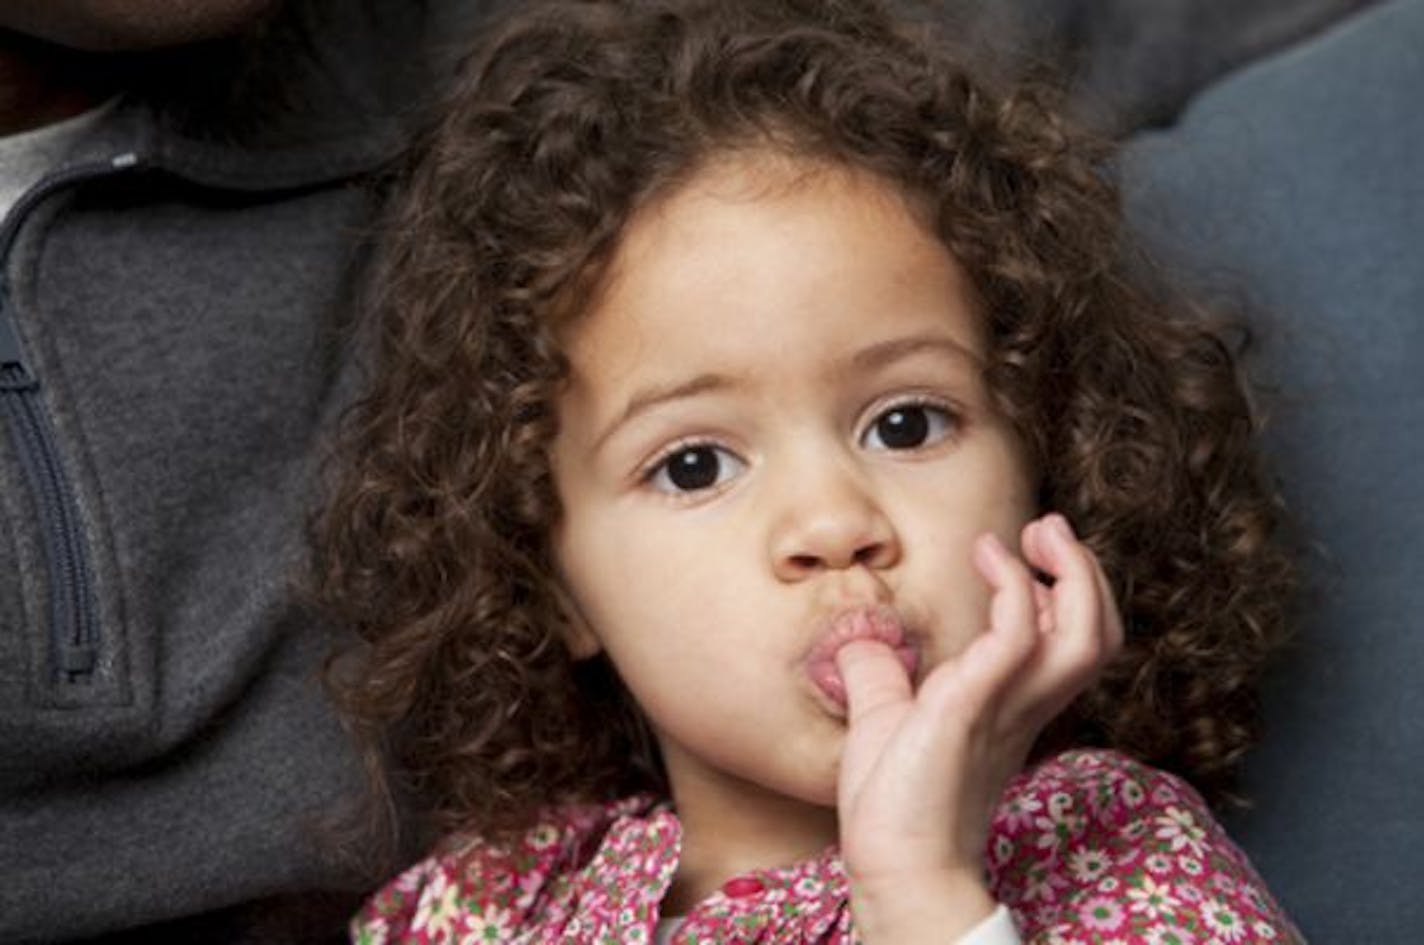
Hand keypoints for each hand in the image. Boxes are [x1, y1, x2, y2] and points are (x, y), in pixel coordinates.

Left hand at [835, 512, 1123, 941]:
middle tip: (1047, 530)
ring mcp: (1008, 705)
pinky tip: (986, 558)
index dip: (1065, 593)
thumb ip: (882, 679)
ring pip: (1089, 635)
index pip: (1071, 642)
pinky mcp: (976, 703)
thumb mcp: (885, 721)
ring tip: (1035, 532)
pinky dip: (1013, 586)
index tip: (1024, 555)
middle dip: (1086, 572)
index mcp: (1013, 706)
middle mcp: (1025, 704)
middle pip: (1100, 633)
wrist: (892, 864)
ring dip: (1073, 573)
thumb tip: (862, 644)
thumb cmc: (892, 804)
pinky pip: (1019, 634)